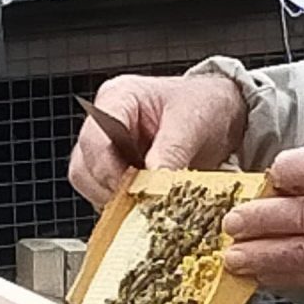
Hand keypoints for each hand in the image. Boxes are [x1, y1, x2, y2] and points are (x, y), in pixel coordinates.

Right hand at [68, 73, 245, 206]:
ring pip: (89, 184)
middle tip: (142, 202)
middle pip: (83, 166)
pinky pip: (106, 194)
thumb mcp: (193, 123)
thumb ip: (172, 152)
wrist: (220, 115)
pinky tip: (148, 204)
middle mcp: (104, 123)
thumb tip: (154, 183)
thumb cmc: (203, 105)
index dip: (109, 170)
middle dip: (110, 189)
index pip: (95, 139)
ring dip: (115, 201)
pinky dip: (124, 206)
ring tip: (148, 203)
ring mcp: (108, 148)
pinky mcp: (117, 171)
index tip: (134, 189)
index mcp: (118, 98)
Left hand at [223, 143, 303, 298]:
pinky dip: (288, 276)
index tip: (269, 175)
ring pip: (303, 254)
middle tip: (231, 223)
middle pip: (301, 215)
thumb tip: (294, 175)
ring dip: (263, 256)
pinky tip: (267, 274)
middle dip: (258, 221)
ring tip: (235, 256)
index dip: (285, 171)